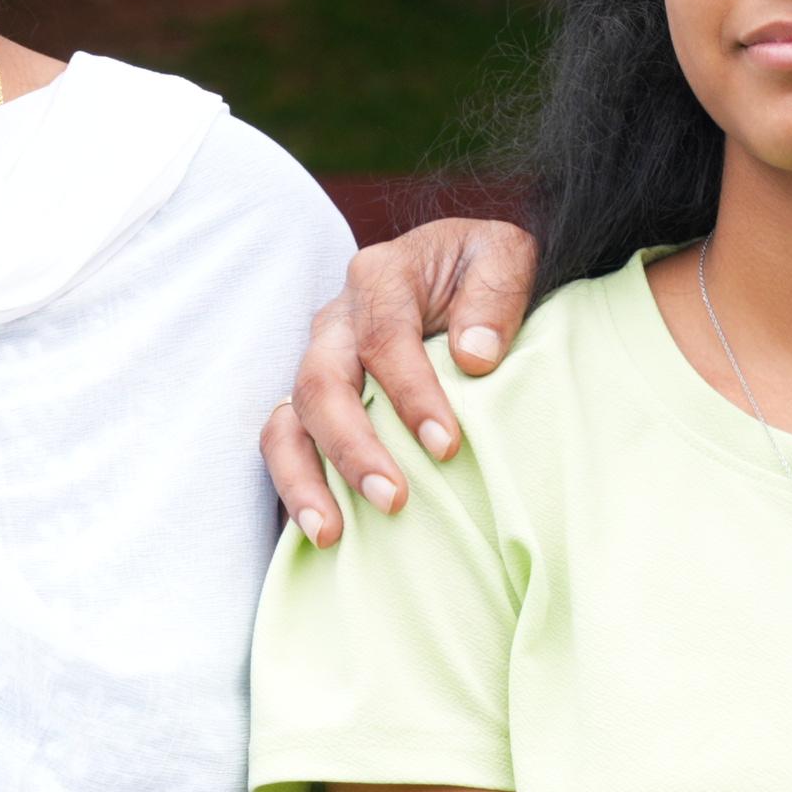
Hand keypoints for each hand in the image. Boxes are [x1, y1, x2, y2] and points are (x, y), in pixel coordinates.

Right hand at [266, 216, 534, 542]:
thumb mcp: (506, 258)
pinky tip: (322, 531)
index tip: (446, 446)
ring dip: (304, 479)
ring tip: (332, 533)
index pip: (384, 339)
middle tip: (393, 500)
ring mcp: (318, 362)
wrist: (465, 272)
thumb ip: (494, 296)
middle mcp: (336, 320)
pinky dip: (295, 487)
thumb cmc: (486, 270)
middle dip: (352, 448)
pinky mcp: (313, 400)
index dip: (412, 395)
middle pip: (321, 384)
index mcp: (381, 277)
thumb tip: (473, 357)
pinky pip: (284, 443)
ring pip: (287, 420)